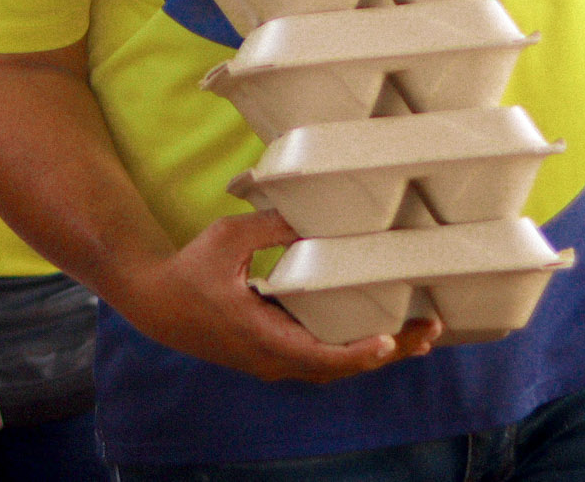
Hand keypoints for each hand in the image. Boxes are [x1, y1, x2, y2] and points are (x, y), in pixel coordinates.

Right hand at [109, 210, 439, 383]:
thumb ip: (271, 227)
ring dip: (376, 355)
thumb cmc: (189, 270)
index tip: (389, 340)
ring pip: (334, 368)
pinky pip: (321, 360)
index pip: (319, 357)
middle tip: (429, 331)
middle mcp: (272, 358)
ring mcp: (273, 361)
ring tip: (418, 336)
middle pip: (340, 368)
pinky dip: (353, 351)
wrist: (156, 304)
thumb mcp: (226, 238)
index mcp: (261, 336)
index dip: (358, 353)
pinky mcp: (273, 354)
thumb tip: (314, 215)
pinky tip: (378, 335)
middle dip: (387, 353)